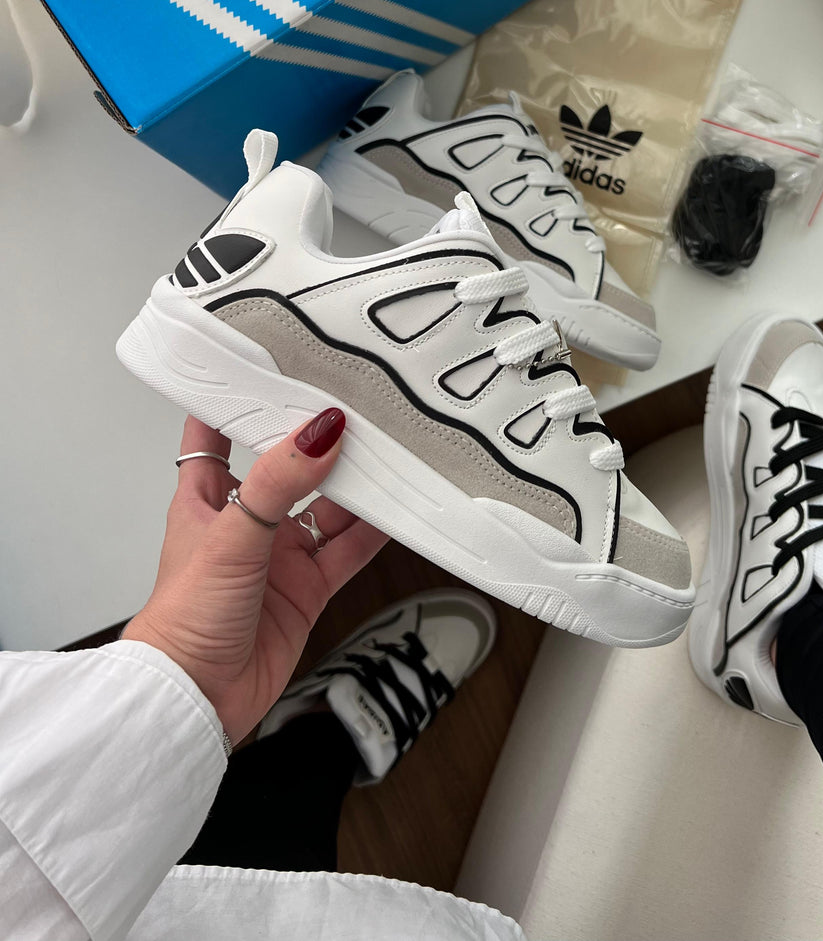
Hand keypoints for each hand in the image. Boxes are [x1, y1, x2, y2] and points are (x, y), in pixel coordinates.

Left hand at [123, 410, 387, 743]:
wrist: (194, 700)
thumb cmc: (182, 621)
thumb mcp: (229, 535)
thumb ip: (278, 482)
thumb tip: (321, 431)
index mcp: (204, 497)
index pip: (214, 432)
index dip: (238, 398)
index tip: (267, 361)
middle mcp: (244, 521)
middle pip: (287, 465)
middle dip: (318, 438)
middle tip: (354, 402)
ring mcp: (278, 555)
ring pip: (326, 506)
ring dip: (355, 483)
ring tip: (389, 450)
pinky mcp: (306, 589)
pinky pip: (348, 550)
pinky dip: (375, 531)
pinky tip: (399, 509)